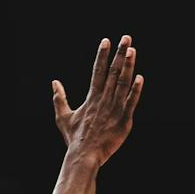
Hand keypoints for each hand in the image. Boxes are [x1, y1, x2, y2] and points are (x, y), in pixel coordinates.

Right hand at [52, 36, 142, 166]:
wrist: (84, 156)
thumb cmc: (74, 138)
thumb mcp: (63, 116)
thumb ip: (59, 97)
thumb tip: (54, 82)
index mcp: (92, 97)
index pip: (98, 70)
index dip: (102, 55)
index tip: (106, 40)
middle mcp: (104, 99)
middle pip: (113, 72)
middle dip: (120, 54)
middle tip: (126, 38)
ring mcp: (114, 109)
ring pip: (123, 83)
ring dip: (128, 66)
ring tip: (132, 50)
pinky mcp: (124, 120)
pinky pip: (130, 102)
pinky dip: (135, 91)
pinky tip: (140, 78)